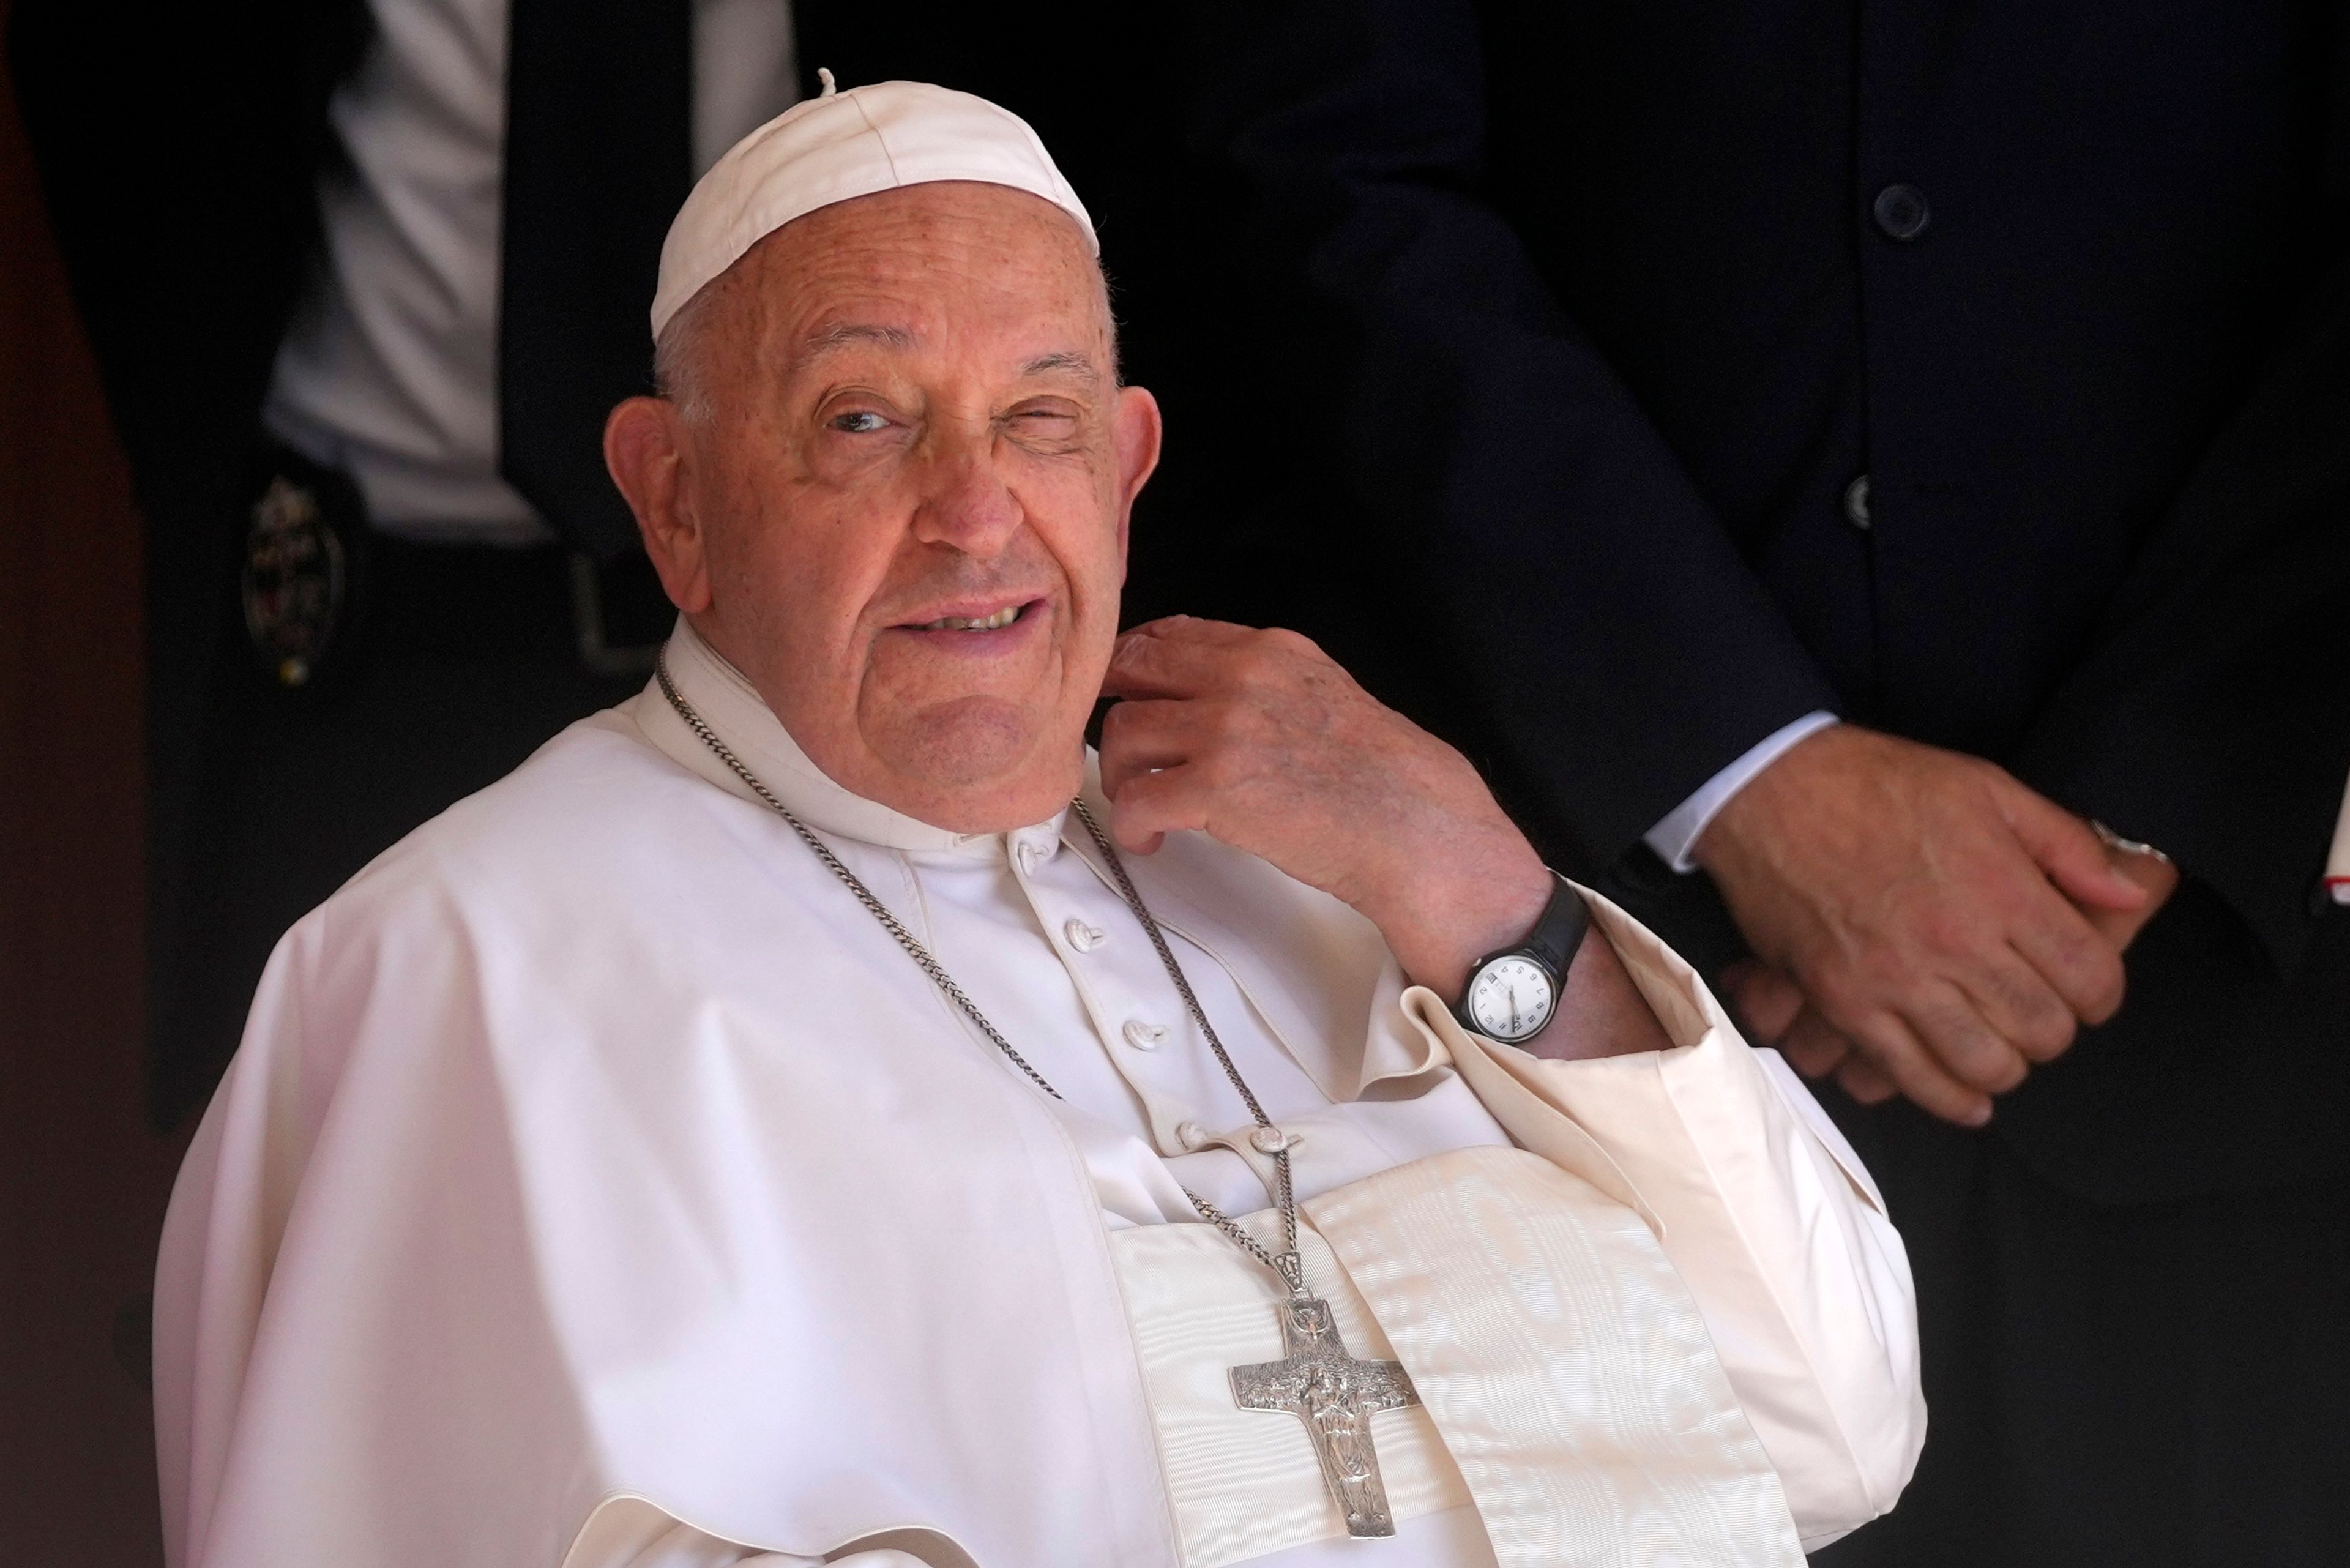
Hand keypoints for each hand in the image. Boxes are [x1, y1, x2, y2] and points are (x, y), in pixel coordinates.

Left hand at [1096, 617, 1552, 997]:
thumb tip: (1208, 692)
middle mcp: (1241, 677)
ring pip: (1123, 734)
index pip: (1170, 633)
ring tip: (1141, 804)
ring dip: (1120, 776)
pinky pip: (1137, 800)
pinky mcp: (1216, 790)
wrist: (1417, 828)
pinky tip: (1151, 839)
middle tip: (1117, 749)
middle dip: (1109, 709)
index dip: (1130, 663)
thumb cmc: (1383, 778)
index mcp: (1270, 650)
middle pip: (1130, 670)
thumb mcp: (1326, 693)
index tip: (1122, 690)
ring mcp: (1226, 730)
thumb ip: (1265, 682)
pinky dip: (1131, 825)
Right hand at [1724, 830, 2178, 1103]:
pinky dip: (1948, 1099)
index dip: (2100, 993)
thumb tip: (2132, 894)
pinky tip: (1965, 1096)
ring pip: (1985, 1065)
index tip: (2083, 987)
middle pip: (2043, 1031)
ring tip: (1996, 1045)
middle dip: (2052, 1029)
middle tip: (2034, 1012)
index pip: (2091, 980)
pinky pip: (1911, 1077)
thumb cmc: (1878, 784)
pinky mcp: (1846, 1004)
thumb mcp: (1988, 787)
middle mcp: (1957, 944)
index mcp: (2002, 890)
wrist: (1769, 790)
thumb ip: (2066, 844)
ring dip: (2004, 1066)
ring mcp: (1898, 981)